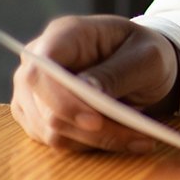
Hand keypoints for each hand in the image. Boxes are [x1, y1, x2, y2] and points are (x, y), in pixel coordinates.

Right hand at [9, 15, 179, 153]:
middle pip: (47, 109)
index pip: (42, 69)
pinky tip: (125, 138)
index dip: (61, 99)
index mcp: (64, 34)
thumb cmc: (145, 53)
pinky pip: (60, 142)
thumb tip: (87, 92)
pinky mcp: (38, 118)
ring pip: (53, 132)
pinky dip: (94, 145)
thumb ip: (117, 72)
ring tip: (141, 137)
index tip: (95, 122)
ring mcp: (32, 93)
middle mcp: (38, 62)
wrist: (143, 67)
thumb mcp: (147, 57)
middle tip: (140, 136)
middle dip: (93, 130)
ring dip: (99, 140)